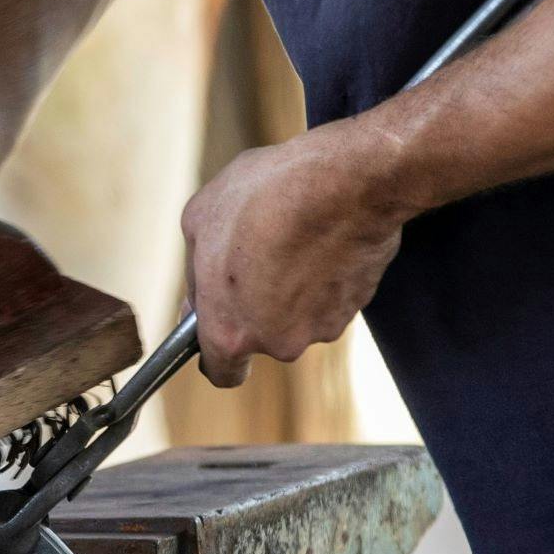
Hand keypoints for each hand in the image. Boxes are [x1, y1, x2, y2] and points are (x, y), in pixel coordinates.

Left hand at [180, 121, 406, 386]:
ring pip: (301, 314)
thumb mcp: (199, 222)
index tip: (220, 329)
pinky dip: (326, 274)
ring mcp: (322, 326)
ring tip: (291, 238)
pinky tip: (321, 236)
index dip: (218, 352)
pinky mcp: (358, 303)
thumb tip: (199, 294)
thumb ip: (195, 272)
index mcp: (230, 333)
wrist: (345, 180)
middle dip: (258, 303)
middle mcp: (279, 343)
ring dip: (294, 286)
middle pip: (264, 335)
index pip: (222, 373)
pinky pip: (332, 295)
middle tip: (256, 256)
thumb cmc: (265, 197)